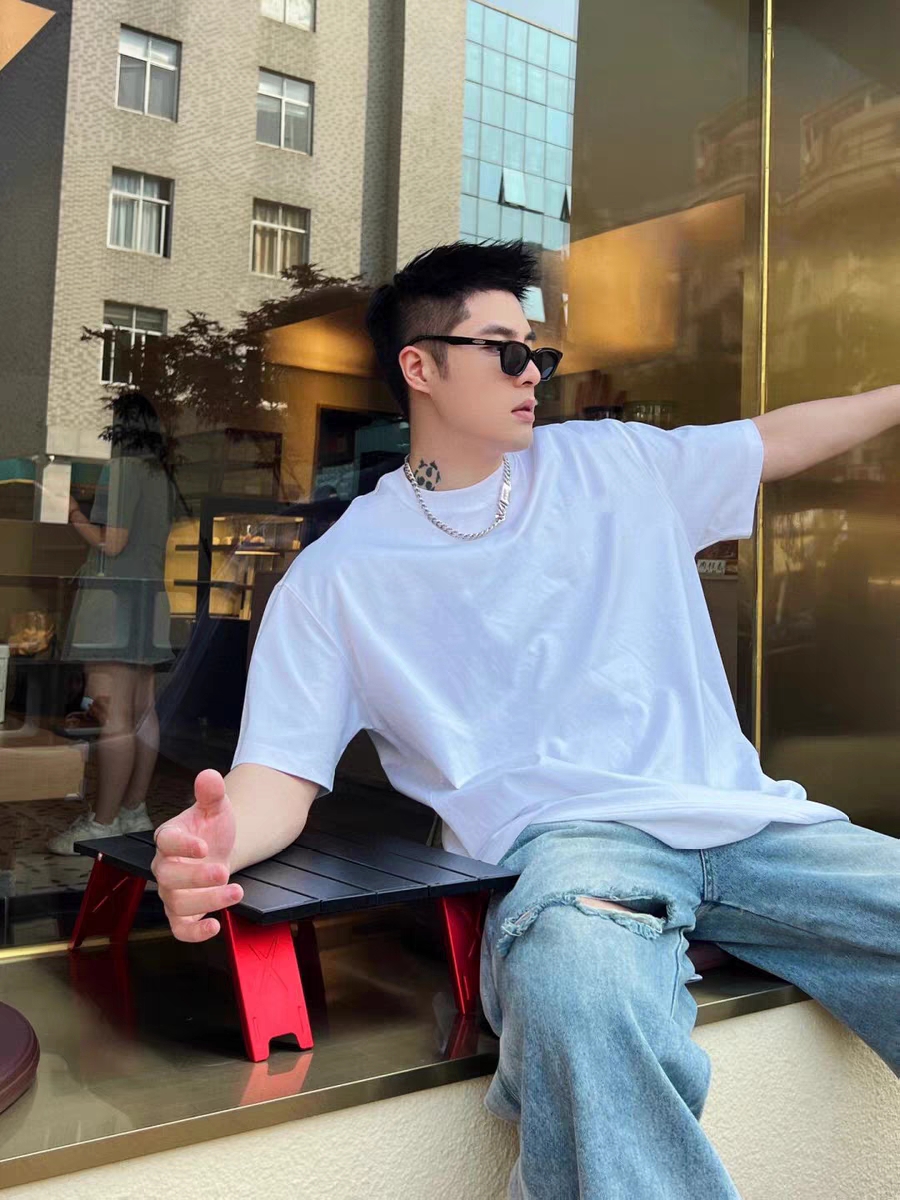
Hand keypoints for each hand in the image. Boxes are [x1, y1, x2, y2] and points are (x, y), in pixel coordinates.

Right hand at [151, 769, 242, 941]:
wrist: (219, 850)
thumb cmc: (211, 829)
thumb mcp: (216, 807)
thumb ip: (212, 793)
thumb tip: (209, 775)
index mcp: (169, 838)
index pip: (166, 842)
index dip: (182, 846)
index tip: (204, 846)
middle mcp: (165, 867)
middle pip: (168, 877)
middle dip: (196, 877)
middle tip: (224, 871)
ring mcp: (172, 892)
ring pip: (177, 904)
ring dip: (207, 901)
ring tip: (236, 891)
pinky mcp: (182, 913)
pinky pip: (180, 929)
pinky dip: (194, 933)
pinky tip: (215, 926)